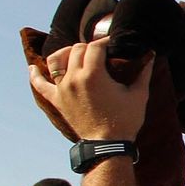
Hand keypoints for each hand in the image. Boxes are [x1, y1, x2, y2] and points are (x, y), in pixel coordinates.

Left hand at [28, 38, 150, 140]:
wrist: (107, 144)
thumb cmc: (125, 119)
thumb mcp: (138, 94)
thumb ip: (144, 72)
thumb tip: (151, 55)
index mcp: (94, 75)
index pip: (95, 46)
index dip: (105, 41)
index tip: (112, 43)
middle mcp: (74, 79)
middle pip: (76, 49)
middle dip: (88, 47)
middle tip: (99, 52)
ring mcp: (63, 89)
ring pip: (56, 60)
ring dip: (65, 53)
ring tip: (74, 54)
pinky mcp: (57, 100)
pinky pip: (40, 85)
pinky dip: (35, 75)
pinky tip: (33, 68)